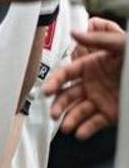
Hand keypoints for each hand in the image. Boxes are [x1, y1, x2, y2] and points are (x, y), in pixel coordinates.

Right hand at [44, 18, 124, 138]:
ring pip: (79, 111)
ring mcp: (101, 100)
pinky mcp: (111, 114)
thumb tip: (75, 33)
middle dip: (59, 105)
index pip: (66, 74)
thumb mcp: (121, 44)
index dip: (54, 82)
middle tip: (54, 113)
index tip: (47, 91)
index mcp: (91, 66)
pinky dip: (87, 129)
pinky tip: (81, 133)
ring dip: (70, 120)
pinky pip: (96, 123)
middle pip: (68, 95)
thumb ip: (99, 39)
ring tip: (67, 128)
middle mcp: (92, 84)